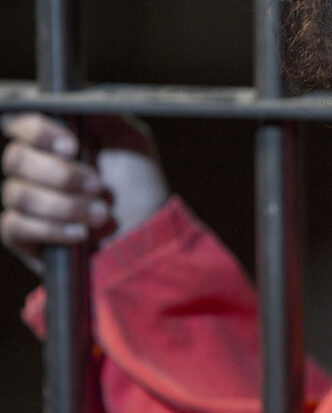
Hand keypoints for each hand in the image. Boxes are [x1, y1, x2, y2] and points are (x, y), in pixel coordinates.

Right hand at [1, 113, 168, 274]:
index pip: (18, 122)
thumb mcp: (130, 141)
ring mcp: (26, 201)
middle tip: (98, 186)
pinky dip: (51, 229)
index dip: (37, 131)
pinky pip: (14, 226)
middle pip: (14, 159)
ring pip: (18, 194)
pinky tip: (80, 235)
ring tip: (101, 214)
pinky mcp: (23, 235)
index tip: (72, 146)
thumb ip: (100, 113)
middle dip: (62, 175)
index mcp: (53, 141)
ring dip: (66, 205)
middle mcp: (33, 168)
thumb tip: (73, 90)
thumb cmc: (140, 187)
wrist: (149, 234)